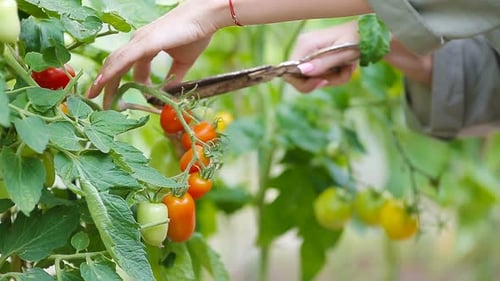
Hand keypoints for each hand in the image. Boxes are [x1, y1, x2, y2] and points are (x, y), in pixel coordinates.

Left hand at [87, 0, 230, 108]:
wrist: (205, 18)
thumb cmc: (195, 35)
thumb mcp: (183, 62)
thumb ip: (174, 77)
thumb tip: (168, 93)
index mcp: (146, 45)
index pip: (128, 66)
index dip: (122, 84)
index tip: (118, 101)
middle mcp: (139, 41)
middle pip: (116, 65)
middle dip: (107, 84)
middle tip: (100, 102)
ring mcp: (140, 40)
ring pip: (115, 62)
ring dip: (103, 80)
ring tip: (94, 95)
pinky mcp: (145, 42)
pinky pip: (123, 59)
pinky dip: (111, 71)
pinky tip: (102, 82)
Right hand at [285, 20, 360, 92]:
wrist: (368, 34)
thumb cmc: (357, 40)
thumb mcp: (342, 53)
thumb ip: (322, 62)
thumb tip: (302, 71)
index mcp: (305, 44)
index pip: (289, 73)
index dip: (304, 83)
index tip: (324, 81)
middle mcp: (303, 48)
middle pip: (301, 79)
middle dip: (323, 81)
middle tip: (341, 73)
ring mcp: (309, 54)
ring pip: (314, 80)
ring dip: (334, 79)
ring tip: (348, 68)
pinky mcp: (317, 59)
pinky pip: (321, 77)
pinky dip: (335, 76)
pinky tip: (346, 67)